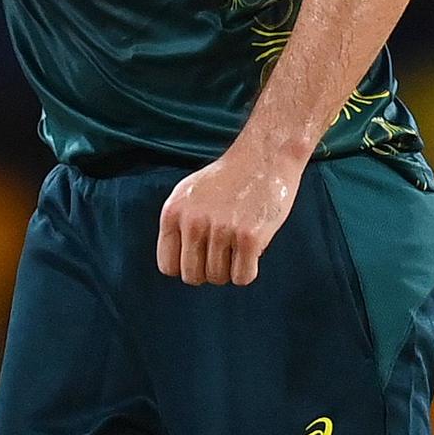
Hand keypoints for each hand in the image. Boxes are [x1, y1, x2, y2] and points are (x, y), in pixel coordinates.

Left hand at [157, 143, 301, 286]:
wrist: (265, 156)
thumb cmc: (229, 177)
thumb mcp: (189, 194)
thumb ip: (178, 224)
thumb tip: (175, 266)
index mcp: (173, 212)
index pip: (168, 266)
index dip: (187, 266)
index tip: (202, 258)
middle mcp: (193, 222)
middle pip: (193, 277)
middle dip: (210, 272)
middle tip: (225, 252)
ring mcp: (221, 230)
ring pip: (219, 278)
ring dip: (231, 269)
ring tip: (239, 245)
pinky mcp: (249, 237)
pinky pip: (242, 278)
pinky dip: (249, 271)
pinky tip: (253, 250)